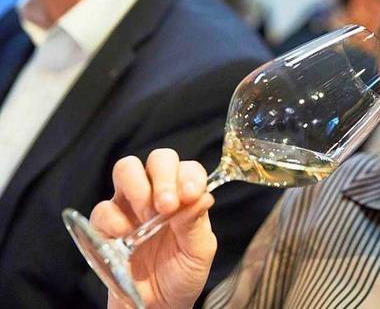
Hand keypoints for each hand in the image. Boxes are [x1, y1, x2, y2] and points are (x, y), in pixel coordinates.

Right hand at [90, 148, 216, 308]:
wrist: (158, 306)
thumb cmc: (182, 274)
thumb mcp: (199, 252)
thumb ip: (197, 223)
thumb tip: (202, 196)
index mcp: (185, 196)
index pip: (188, 168)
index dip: (189, 175)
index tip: (191, 194)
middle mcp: (157, 194)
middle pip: (158, 159)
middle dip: (163, 175)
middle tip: (167, 204)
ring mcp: (130, 206)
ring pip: (126, 169)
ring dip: (137, 187)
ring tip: (147, 214)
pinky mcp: (106, 225)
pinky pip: (103, 209)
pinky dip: (114, 220)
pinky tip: (126, 237)